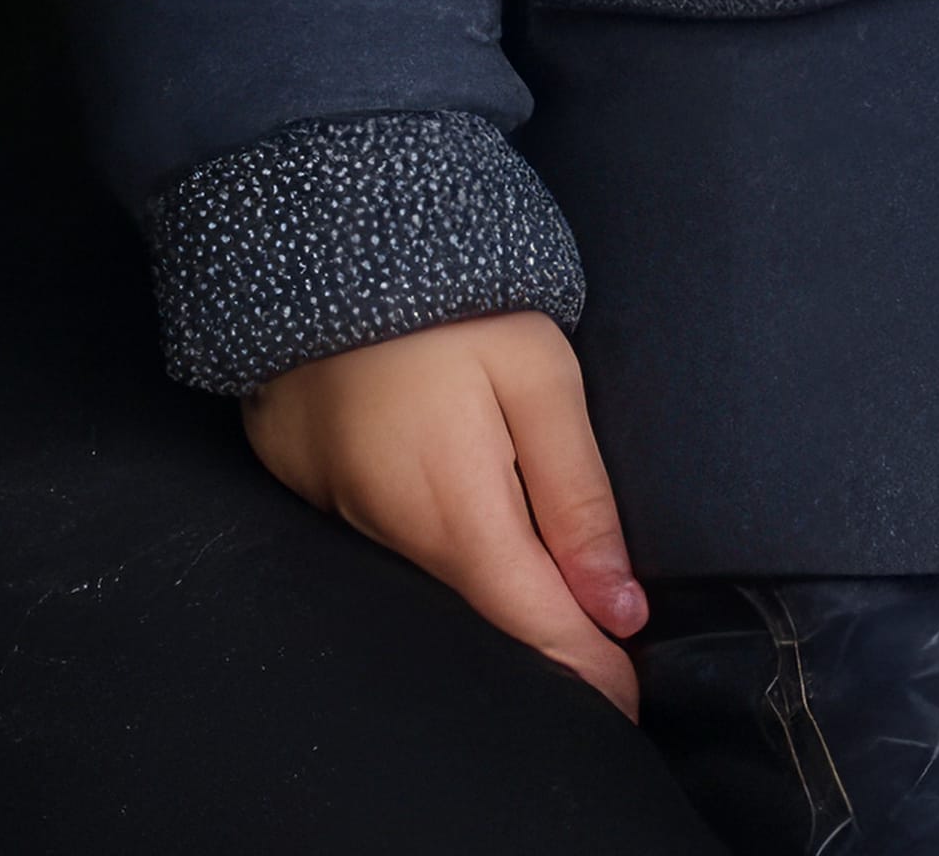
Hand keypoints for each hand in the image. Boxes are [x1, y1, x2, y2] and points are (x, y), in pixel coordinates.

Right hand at [241, 309, 649, 713]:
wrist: (322, 238)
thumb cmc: (449, 303)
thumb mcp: (539, 379)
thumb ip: (578, 497)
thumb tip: (618, 606)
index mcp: (454, 512)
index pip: (533, 627)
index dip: (587, 672)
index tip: (628, 701)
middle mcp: (388, 534)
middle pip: (482, 618)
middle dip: (544, 644)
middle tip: (603, 659)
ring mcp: (338, 516)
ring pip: (435, 586)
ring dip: (493, 596)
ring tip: (552, 604)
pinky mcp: (310, 491)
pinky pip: (386, 549)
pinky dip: (436, 552)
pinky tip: (471, 535)